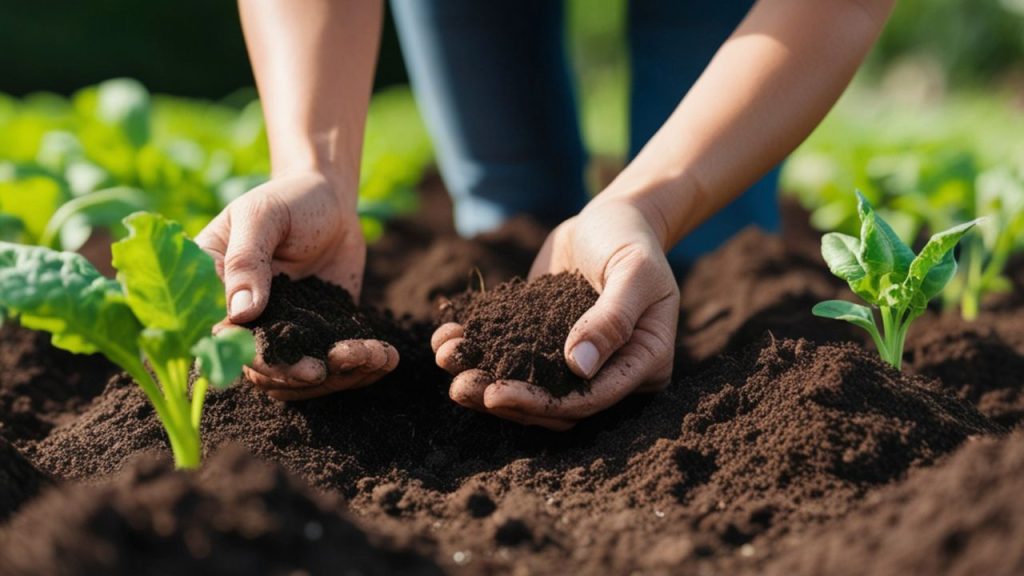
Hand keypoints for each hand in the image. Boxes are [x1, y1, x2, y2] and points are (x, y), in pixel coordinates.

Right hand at [196, 171, 397, 399]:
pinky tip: (384, 357)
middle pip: (263, 370)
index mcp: (214, 293)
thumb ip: (248, 260)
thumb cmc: (289, 200)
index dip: (261, 361)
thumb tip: (241, 314)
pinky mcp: (316, 333)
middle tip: (344, 363)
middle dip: (303, 376)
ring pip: (298, 377)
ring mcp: (282, 330)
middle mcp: (243, 320)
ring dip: (337, 377)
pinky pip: (330, 362)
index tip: (303, 366)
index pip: (226, 341)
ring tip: (374, 357)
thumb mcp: (263, 217)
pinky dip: (358, 366)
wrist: (329, 200)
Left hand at [432, 198, 678, 429]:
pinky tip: (446, 338)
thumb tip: (579, 365)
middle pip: (554, 405)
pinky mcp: (544, 340)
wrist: (614, 218)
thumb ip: (612, 318)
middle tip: (460, 388)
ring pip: (528, 386)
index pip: (590, 400)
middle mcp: (609, 372)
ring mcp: (574, 359)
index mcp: (642, 365)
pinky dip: (478, 349)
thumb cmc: (632, 241)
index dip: (542, 403)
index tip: (496, 393)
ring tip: (445, 360)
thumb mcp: (633, 272)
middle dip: (504, 399)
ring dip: (483, 379)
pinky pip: (512, 355)